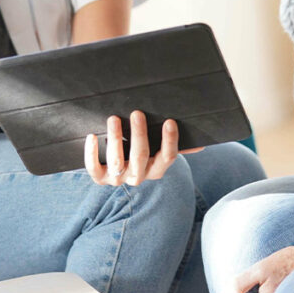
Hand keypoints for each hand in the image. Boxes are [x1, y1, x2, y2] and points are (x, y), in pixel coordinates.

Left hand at [84, 110, 202, 185]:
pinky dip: (91, 154)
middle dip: (139, 134)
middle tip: (136, 113)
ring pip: (118, 162)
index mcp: (157, 169)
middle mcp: (139, 176)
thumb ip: (179, 145)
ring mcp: (118, 179)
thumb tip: (201, 144)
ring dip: (116, 139)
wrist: (118, 171)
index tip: (169, 121)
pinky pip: (94, 169)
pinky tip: (92, 136)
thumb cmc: (145, 152)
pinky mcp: (100, 178)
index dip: (170, 141)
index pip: (168, 157)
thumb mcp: (160, 150)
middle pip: (141, 157)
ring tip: (113, 119)